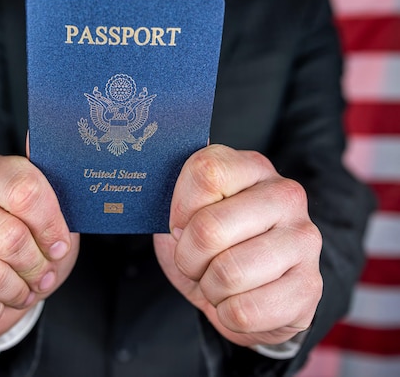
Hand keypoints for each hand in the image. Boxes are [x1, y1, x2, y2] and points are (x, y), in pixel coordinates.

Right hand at [0, 154, 78, 337]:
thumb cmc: (24, 238)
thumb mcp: (47, 209)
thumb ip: (49, 176)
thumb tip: (40, 132)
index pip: (26, 192)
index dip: (53, 229)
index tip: (59, 246)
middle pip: (10, 238)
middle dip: (37, 267)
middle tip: (42, 274)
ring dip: (18, 292)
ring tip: (21, 289)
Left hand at [154, 144, 321, 346]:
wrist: (247, 294)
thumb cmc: (211, 247)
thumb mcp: (184, 216)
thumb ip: (175, 201)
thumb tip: (173, 213)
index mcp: (250, 167)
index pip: (205, 173)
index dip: (180, 208)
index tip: (181, 224)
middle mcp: (285, 195)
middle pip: (209, 227)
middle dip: (189, 257)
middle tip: (197, 261)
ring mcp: (303, 240)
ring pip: (227, 273)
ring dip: (210, 288)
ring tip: (220, 281)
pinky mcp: (310, 287)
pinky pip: (246, 311)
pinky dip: (228, 314)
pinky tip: (240, 301)